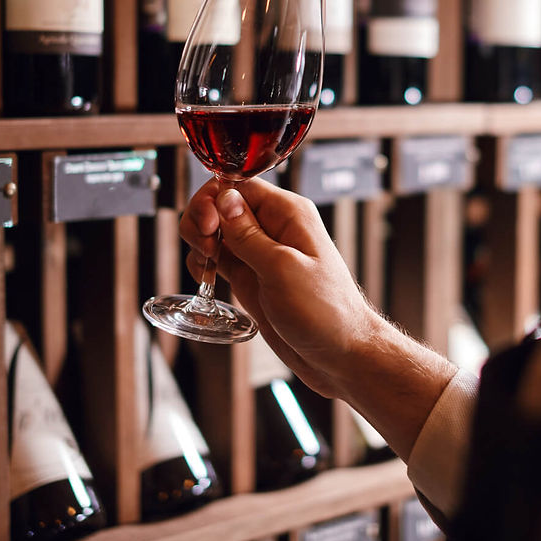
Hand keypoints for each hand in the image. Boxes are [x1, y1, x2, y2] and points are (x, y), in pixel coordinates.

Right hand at [180, 177, 457, 460]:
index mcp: (288, 214)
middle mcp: (274, 228)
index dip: (214, 199)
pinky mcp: (252, 277)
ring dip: (199, 242)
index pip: (239, 185)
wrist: (340, 355)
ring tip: (204, 266)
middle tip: (205, 248)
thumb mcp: (282, 269)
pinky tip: (204, 278)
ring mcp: (261, 254)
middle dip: (202, 220)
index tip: (207, 227)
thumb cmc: (325, 313)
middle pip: (222, 204)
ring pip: (216, 231)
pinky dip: (203, 263)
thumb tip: (224, 197)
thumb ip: (248, 234)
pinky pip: (219, 258)